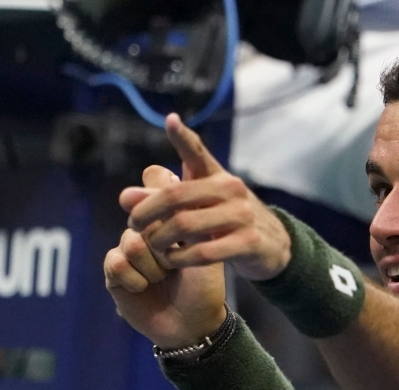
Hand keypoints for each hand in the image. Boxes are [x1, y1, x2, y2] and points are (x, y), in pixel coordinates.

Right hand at [105, 164, 226, 349]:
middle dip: (164, 242)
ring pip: (130, 239)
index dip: (163, 199)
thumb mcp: (204, 244)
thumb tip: (165, 169)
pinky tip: (145, 289)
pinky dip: (136, 279)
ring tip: (164, 278)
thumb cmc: (204, 285)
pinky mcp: (114, 272)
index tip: (179, 218)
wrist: (195, 324)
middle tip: (175, 263)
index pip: (156, 186)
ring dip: (153, 265)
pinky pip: (116, 262)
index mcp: (170, 217)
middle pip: (143, 214)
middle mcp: (147, 230)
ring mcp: (128, 249)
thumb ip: (187, 211)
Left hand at [123, 114, 290, 280]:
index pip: (197, 152)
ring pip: (185, 225)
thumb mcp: (202, 205)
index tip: (170, 120)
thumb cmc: (229, 221)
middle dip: (145, 213)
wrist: (274, 246)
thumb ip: (164, 198)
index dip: (182, 136)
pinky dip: (180, 259)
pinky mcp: (248, 243)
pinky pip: (204, 252)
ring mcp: (242, 216)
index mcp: (218, 176)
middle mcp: (231, 190)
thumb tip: (125, 197)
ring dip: (160, 240)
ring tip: (153, 247)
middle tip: (133, 225)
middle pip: (175, 197)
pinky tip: (173, 261)